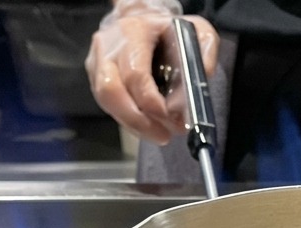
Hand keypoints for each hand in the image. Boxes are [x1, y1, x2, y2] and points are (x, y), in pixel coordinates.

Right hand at [85, 0, 219, 144]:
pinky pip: (108, 106)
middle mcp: (108, 46)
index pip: (135, 74)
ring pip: (107, 103)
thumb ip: (204, 52)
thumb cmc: (167, 29)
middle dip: (137, 121)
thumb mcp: (196, 30)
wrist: (142, 20)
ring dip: (133, 125)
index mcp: (133, 32)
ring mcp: (97, 62)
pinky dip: (129, 121)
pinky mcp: (95, 77)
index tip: (169, 117)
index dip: (150, 102)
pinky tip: (147, 126)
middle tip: (163, 135)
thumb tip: (200, 82)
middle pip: (110, 91)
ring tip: (158, 134)